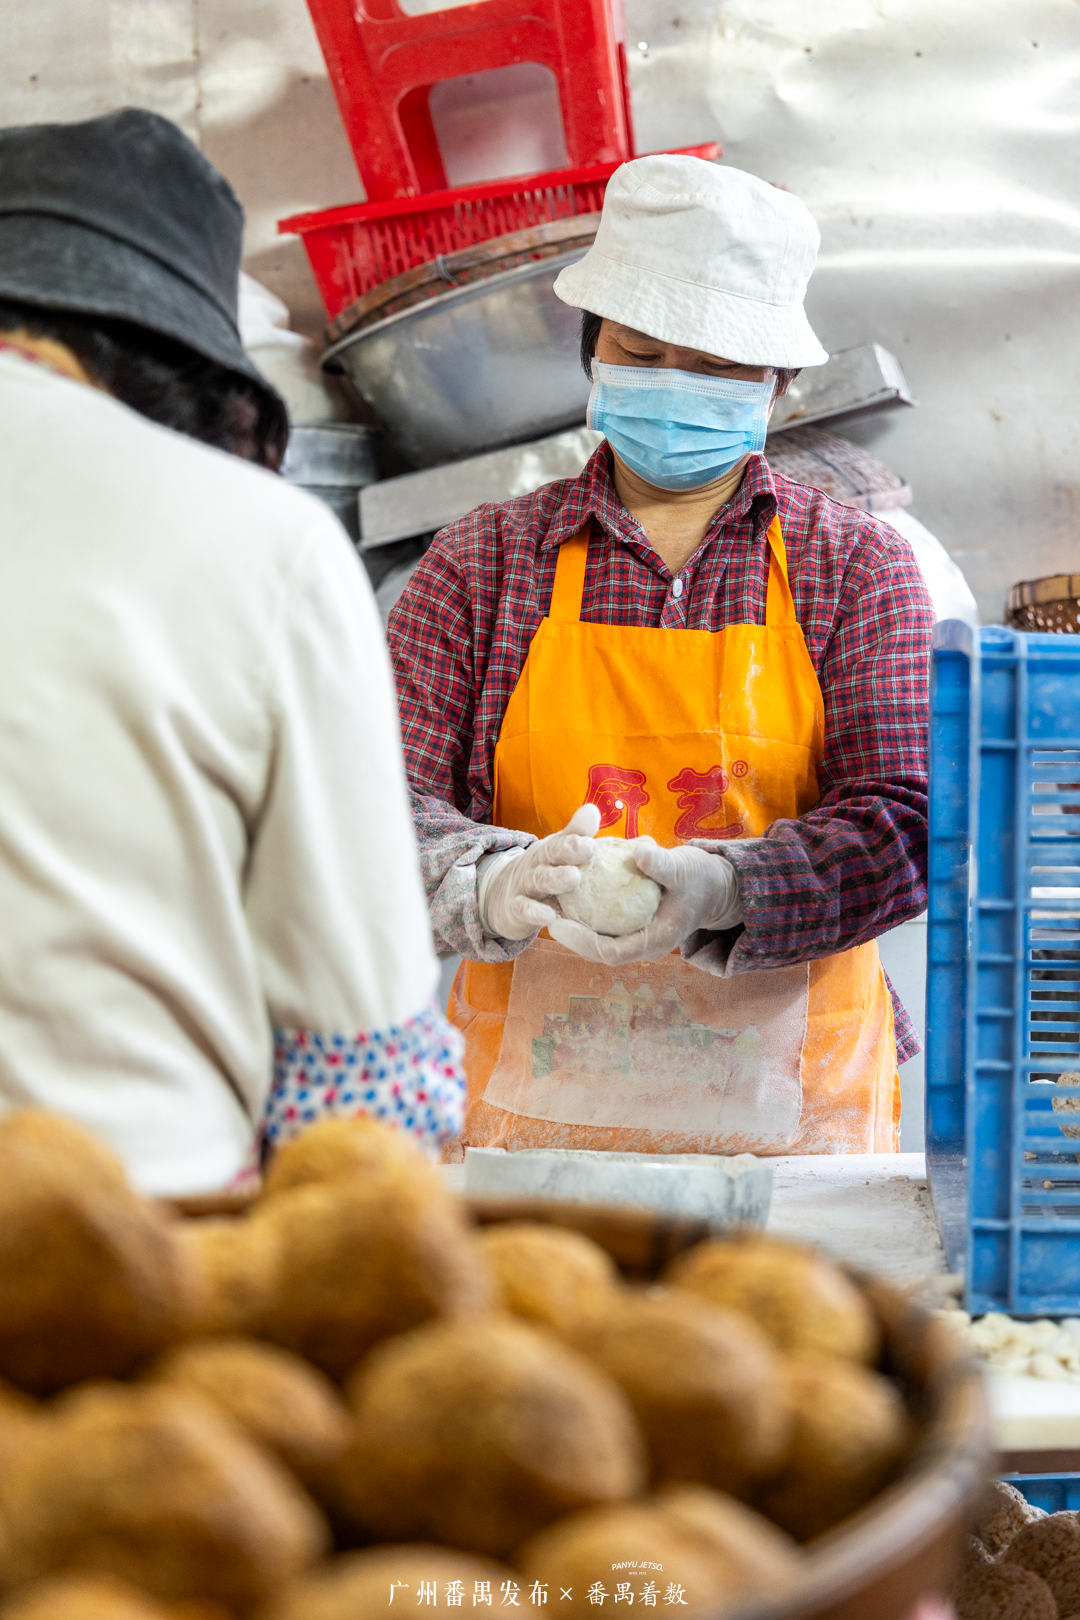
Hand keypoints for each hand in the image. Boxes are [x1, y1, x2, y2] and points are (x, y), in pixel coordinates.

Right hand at [477, 805, 599, 940]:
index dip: (576, 837)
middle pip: (551, 855)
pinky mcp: (515, 910)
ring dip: (555, 879)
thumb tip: (593, 809)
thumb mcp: (555, 853)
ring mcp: (525, 887)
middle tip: (588, 847)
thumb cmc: (542, 872)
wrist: (501, 896)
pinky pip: (524, 910)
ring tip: (573, 877)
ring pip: (539, 881)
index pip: (563, 840)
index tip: (592, 840)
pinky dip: (534, 913)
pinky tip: (548, 916)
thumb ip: (575, 834)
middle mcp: (537, 865)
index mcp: (550, 851)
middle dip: (569, 850)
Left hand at [548, 840, 740, 964]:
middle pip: (597, 949)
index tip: (556, 924)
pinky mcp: (632, 925)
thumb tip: (639, 852)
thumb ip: (663, 864)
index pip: (610, 952)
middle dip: (569, 935)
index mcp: (656, 941)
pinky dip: (586, 912)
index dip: (581, 942)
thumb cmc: (700, 877)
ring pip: (598, 938)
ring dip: (573, 923)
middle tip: (543, 912)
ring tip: (546, 903)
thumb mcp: (685, 868)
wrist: (714, 886)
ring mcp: (637, 936)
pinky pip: (603, 924)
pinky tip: (567, 893)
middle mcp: (643, 945)